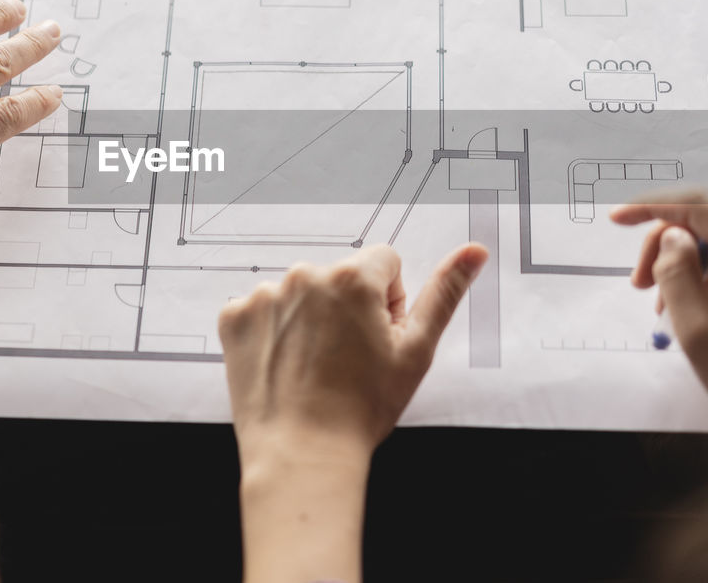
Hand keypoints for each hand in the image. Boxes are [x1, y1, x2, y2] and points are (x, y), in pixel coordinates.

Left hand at [219, 243, 487, 463]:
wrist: (300, 455)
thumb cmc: (359, 410)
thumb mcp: (415, 351)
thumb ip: (444, 292)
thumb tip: (473, 252)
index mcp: (352, 278)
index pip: (384, 263)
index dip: (388, 302)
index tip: (377, 337)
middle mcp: (305, 276)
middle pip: (340, 276)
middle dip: (348, 307)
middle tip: (347, 358)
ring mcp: (264, 296)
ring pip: (301, 293)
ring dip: (310, 319)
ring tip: (315, 367)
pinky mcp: (234, 317)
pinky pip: (263, 310)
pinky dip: (273, 332)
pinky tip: (285, 365)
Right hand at [611, 190, 707, 482]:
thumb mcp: (701, 334)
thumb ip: (677, 275)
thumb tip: (669, 236)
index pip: (706, 206)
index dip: (655, 206)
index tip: (617, 219)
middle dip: (670, 241)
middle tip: (638, 282)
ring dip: (690, 259)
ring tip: (662, 302)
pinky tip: (694, 302)